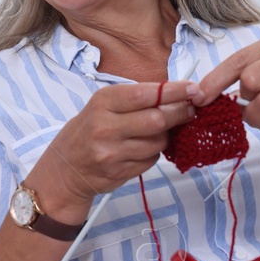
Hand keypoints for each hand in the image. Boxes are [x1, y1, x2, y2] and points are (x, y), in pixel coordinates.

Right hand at [29, 81, 197, 221]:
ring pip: (158, 142)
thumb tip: (177, 94)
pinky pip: (151, 160)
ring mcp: (112, 152)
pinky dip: (154, 153)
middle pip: (157, 119)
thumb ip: (136, 99)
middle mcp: (106, 127)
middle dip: (180, 114)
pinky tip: (142, 148)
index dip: (175, 91)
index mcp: (103, 102)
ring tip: (157, 131)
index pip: (146, 94)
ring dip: (165, 136)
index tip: (194, 89)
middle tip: (190, 110)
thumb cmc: (88, 130)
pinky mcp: (119, 172)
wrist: (65, 168)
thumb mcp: (103, 106)